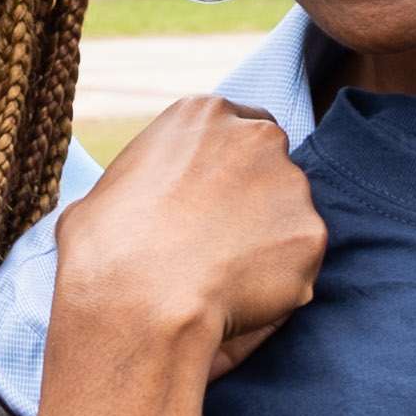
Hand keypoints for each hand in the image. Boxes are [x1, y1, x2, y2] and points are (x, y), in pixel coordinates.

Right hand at [51, 97, 323, 377]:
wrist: (137, 301)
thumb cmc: (105, 249)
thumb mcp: (105, 191)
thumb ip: (143, 184)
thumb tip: (134, 210)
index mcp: (202, 114)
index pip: (239, 127)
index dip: (229, 169)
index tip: (214, 202)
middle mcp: (256, 138)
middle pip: (271, 167)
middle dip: (255, 203)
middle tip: (220, 246)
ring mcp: (291, 186)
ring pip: (289, 217)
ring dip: (267, 244)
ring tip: (222, 281)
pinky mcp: (310, 237)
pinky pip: (298, 263)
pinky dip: (278, 284)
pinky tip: (239, 301)